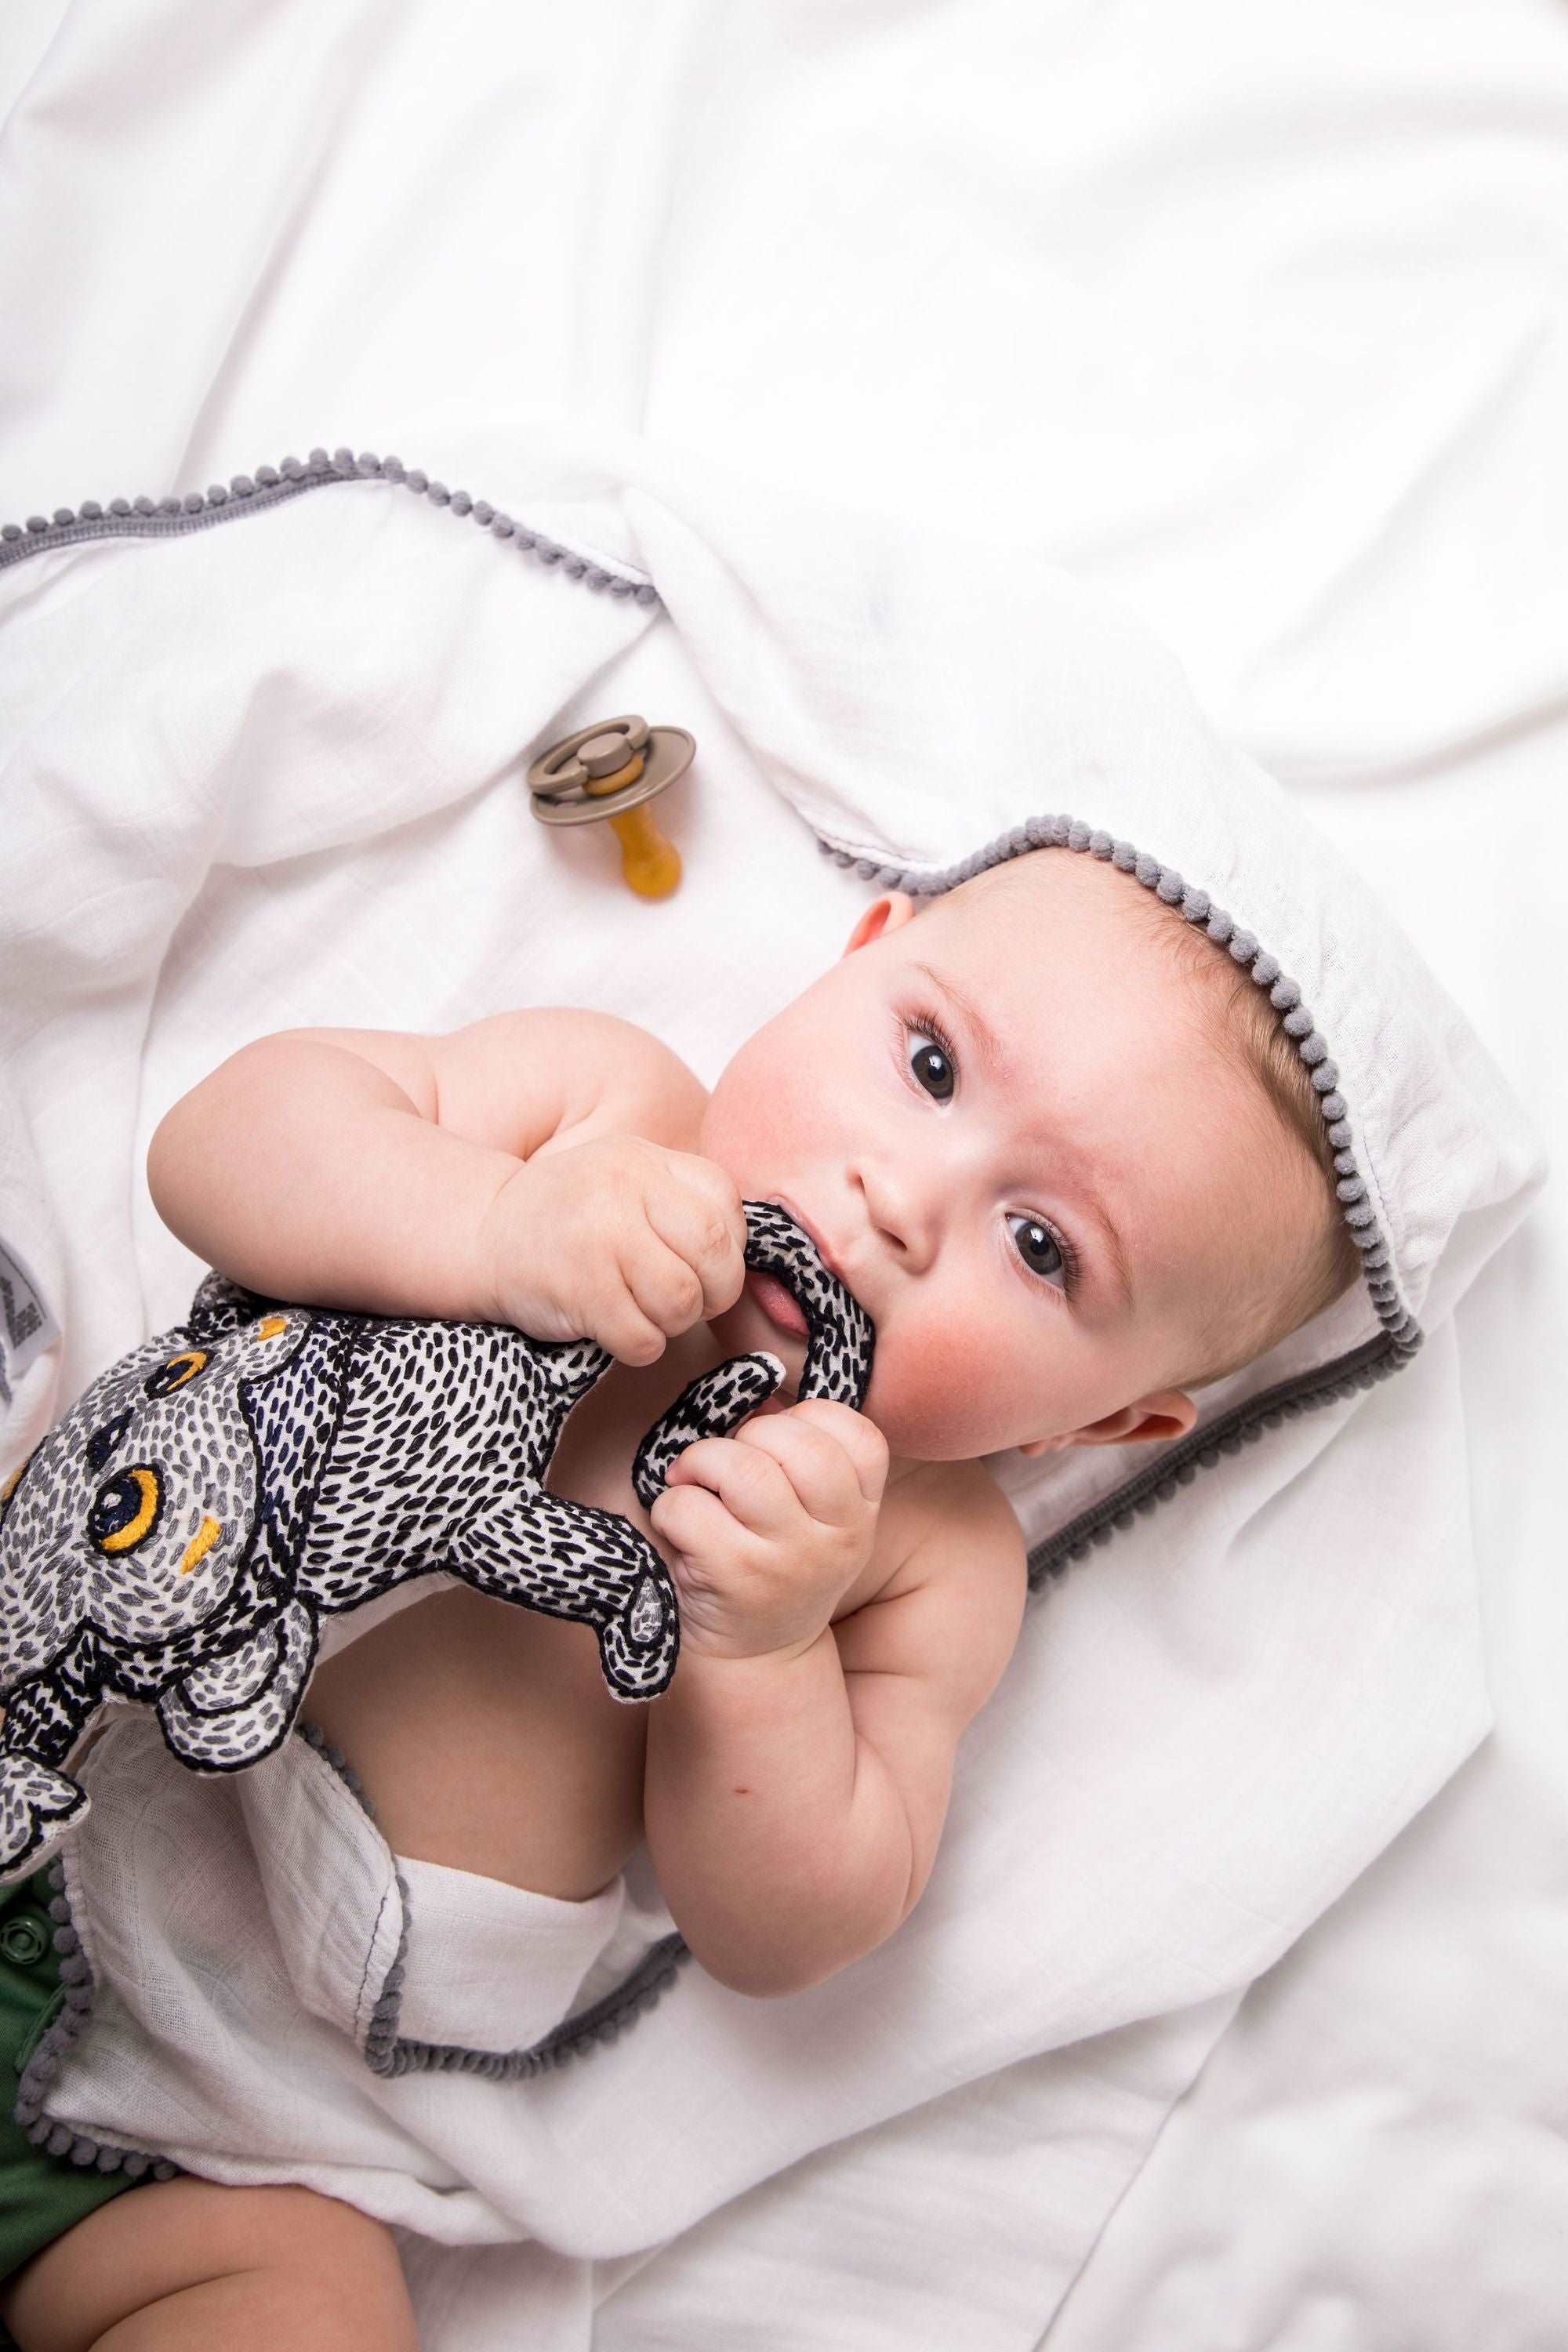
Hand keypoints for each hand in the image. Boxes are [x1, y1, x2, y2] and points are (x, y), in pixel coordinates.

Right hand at [481, 1135, 746, 1362]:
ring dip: (672, 1322)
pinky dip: (639, 1346)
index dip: (729, 1249)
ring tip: (642, 1311)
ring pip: (681, 1301)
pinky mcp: (578, 1289)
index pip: (725, 1207)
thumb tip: (744, 1256)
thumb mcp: (627, 1180)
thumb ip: (684, 1202)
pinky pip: (643, 1338)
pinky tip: (614, 1328)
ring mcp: (600, 1237)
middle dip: (714, 1292)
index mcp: (646, 1161)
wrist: (484, 1233)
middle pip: (713, 1254)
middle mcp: (625, 1189)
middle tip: (687, 1301)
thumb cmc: (571, 1218)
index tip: (702, 1265)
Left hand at [648, 1400, 889, 1664]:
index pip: (860, 1436)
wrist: (754, 1660)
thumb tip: (759, 1401)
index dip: (809, 1420)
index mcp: (862, 1513)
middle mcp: (839, 1539)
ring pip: (744, 1469)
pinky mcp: (735, 1579)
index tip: (779, 1446)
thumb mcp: (814, 1518)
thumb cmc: (773, 1563)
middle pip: (800, 1444)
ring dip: (702, 1464)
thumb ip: (803, 1458)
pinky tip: (679, 1529)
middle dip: (748, 1437)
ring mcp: (788, 1562)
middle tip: (727, 1466)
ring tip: (695, 1486)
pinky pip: (689, 1508)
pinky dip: (670, 1507)